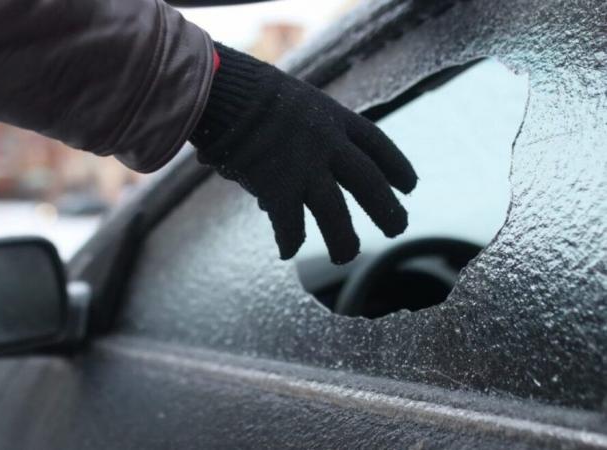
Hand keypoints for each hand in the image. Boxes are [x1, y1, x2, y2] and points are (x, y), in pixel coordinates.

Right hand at [191, 43, 416, 263]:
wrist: (225, 91)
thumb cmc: (249, 93)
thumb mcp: (292, 102)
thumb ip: (301, 138)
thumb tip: (288, 178)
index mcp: (334, 117)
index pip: (376, 144)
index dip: (396, 166)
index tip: (411, 186)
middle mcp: (327, 144)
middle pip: (369, 183)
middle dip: (387, 209)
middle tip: (399, 228)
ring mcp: (305, 167)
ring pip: (335, 214)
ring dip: (344, 241)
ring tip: (346, 256)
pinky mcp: (279, 188)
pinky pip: (291, 225)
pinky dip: (290, 240)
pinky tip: (287, 252)